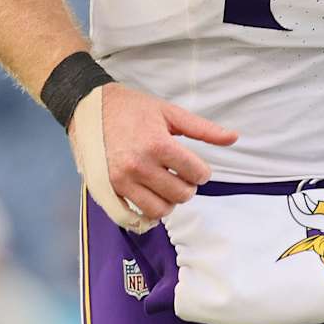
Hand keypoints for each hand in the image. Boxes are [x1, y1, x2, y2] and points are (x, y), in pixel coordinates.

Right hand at [96, 83, 238, 220]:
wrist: (90, 107)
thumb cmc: (132, 107)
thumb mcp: (170, 112)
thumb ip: (203, 129)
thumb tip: (234, 137)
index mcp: (158, 144)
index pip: (195, 173)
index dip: (202, 172)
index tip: (197, 168)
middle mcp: (139, 165)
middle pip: (180, 195)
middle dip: (188, 186)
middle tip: (182, 175)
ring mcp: (120, 180)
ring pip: (159, 210)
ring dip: (169, 202)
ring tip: (167, 185)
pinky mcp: (107, 190)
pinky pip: (132, 216)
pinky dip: (146, 214)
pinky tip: (152, 200)